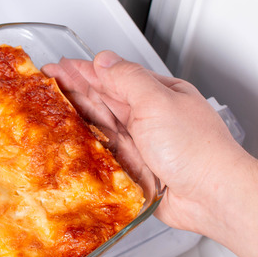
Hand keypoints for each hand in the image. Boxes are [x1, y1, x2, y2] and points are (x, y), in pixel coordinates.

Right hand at [44, 51, 257, 256]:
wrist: (212, 195)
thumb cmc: (194, 148)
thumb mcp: (158, 102)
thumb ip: (127, 80)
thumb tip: (104, 61)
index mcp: (159, 94)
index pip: (114, 77)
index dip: (84, 71)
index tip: (57, 68)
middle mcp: (149, 117)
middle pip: (104, 100)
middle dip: (75, 91)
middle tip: (45, 85)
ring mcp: (142, 144)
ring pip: (101, 127)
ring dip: (77, 118)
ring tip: (50, 110)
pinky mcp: (135, 170)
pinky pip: (105, 156)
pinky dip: (87, 149)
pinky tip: (70, 144)